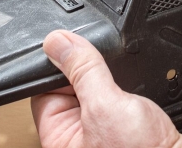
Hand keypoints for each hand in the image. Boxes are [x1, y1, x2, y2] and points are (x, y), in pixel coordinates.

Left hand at [31, 30, 181, 147]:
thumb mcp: (105, 105)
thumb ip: (82, 70)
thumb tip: (57, 43)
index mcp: (60, 138)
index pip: (44, 90)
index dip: (58, 66)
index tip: (73, 49)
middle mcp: (79, 138)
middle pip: (71, 85)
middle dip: (88, 71)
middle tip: (104, 70)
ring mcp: (103, 132)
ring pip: (98, 87)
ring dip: (111, 78)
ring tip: (123, 85)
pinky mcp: (126, 126)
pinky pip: (119, 95)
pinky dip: (128, 87)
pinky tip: (137, 90)